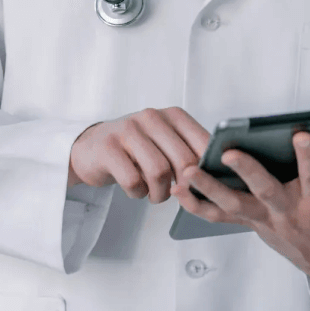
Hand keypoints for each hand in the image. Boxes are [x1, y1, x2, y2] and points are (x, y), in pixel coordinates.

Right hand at [68, 107, 208, 202]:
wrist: (91, 148)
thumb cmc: (137, 150)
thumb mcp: (166, 144)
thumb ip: (190, 153)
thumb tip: (218, 179)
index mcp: (173, 115)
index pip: (204, 144)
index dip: (207, 172)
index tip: (201, 187)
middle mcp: (152, 117)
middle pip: (184, 160)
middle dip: (184, 187)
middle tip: (177, 195)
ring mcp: (128, 129)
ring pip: (159, 172)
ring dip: (160, 193)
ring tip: (156, 195)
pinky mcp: (108, 147)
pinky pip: (132, 180)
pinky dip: (137, 193)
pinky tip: (135, 189)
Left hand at [170, 131, 309, 284]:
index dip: (308, 158)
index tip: (299, 135)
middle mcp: (288, 212)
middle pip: (265, 191)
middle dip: (247, 172)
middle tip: (229, 152)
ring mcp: (264, 219)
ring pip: (233, 206)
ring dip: (210, 188)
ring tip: (189, 169)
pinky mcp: (249, 222)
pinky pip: (217, 216)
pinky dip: (196, 205)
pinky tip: (178, 189)